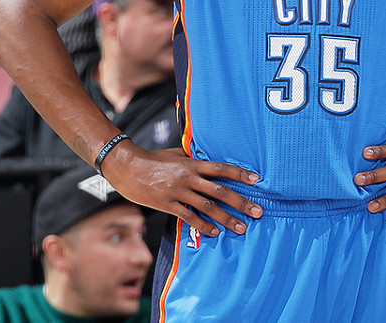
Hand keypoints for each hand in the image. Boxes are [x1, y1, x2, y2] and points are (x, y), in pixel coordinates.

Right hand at [104, 147, 263, 235]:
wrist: (127, 167)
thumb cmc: (152, 159)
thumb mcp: (176, 153)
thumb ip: (193, 159)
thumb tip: (208, 161)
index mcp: (192, 163)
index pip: (221, 169)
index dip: (240, 174)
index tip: (257, 181)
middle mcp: (188, 177)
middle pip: (220, 190)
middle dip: (241, 202)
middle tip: (258, 211)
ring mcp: (178, 192)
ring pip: (207, 206)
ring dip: (226, 218)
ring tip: (241, 228)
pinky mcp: (167, 204)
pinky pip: (189, 217)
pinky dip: (203, 225)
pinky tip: (215, 232)